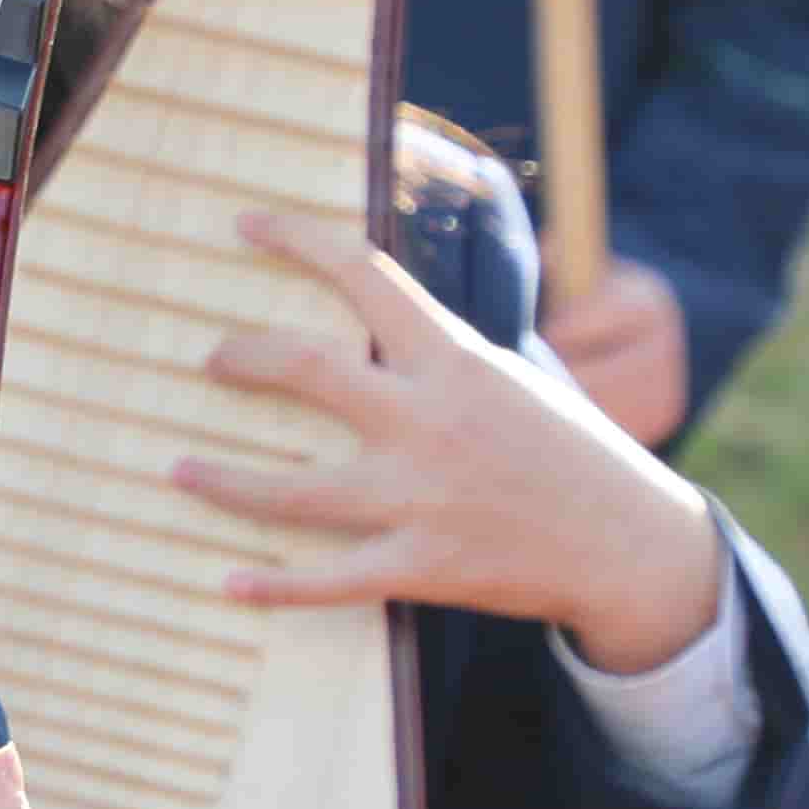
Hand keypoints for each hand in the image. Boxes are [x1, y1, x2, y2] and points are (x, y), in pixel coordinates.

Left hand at [182, 211, 725, 671]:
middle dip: (243, 357)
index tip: (247, 224)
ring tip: (178, 467)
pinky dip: (274, 584)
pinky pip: (329, 579)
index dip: (298, 240)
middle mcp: (430, 422)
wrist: (630, 545)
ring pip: (293, 491)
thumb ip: (441, 353)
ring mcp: (422, 499)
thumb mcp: (513, 378)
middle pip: (308, 369)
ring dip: (224, 480)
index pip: (365, 276)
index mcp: (457, 360)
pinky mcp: (423, 568)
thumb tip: (374, 313)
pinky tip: (228, 581)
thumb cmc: (568, 452)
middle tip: (209, 359)